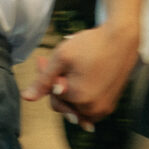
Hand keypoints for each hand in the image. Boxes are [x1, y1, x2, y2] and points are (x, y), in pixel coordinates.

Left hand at [25, 21, 139, 127]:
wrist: (122, 38)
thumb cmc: (91, 45)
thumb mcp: (62, 58)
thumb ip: (43, 80)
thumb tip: (26, 98)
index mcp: (78, 98)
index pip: (52, 97)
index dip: (47, 78)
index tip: (44, 60)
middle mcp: (92, 109)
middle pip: (64, 103)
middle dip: (58, 84)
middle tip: (56, 62)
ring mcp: (104, 108)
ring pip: (76, 106)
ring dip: (70, 91)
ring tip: (70, 69)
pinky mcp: (111, 104)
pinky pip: (89, 108)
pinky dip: (83, 97)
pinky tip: (81, 81)